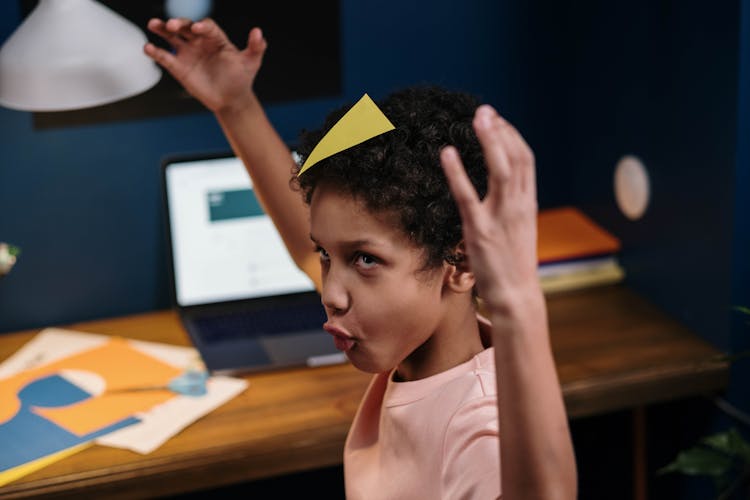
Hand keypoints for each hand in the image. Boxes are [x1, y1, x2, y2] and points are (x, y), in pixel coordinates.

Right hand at [144, 18, 266, 112]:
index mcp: (216, 38)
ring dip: (162, 29)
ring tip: (153, 24)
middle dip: (179, 24)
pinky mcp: (178, 67)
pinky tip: (148, 48)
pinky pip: (164, 57)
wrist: (231, 100)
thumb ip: (256, 47)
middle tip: (172, 25)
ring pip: (171, 37)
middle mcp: (199, 42)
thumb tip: (258, 32)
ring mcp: (188, 53)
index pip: (206, 27)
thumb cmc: (241, 79)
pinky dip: (155, 52)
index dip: (202, 26)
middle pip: (186, 27)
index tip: (198, 29)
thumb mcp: (252, 62)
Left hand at [440, 105, 539, 311]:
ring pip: (500, 170)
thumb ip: (511, 207)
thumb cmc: (513, 265)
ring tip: (476, 119)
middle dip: (501, 131)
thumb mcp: (517, 230)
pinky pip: (467, 196)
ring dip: (489, 141)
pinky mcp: (479, 231)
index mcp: (527, 204)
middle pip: (515, 158)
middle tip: (485, 110)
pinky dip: (457, 173)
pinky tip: (447, 154)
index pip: (526, 161)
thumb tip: (500, 189)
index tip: (498, 120)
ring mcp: (500, 217)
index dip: (512, 136)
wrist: (516, 296)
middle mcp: (518, 206)